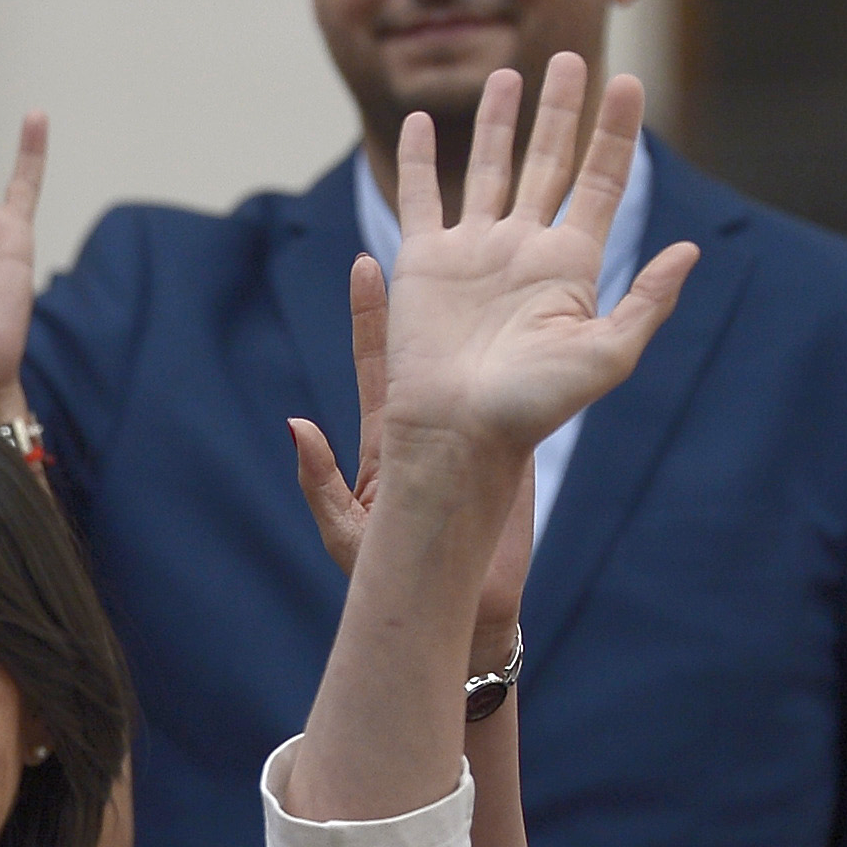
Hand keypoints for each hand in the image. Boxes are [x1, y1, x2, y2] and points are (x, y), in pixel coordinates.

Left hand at [288, 253, 530, 664]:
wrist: (449, 609)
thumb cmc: (388, 576)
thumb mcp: (345, 529)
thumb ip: (318, 479)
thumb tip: (295, 423)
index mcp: (387, 436)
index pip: (376, 360)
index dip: (371, 313)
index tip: (367, 261)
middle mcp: (429, 424)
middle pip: (432, 344)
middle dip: (435, 294)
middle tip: (440, 238)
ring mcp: (470, 434)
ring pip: (484, 363)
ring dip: (492, 317)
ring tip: (502, 257)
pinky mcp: (511, 452)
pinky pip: (523, 395)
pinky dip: (537, 360)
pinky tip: (551, 318)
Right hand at [370, 57, 697, 459]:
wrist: (459, 433)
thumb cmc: (533, 407)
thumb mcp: (608, 356)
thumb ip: (648, 301)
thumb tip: (691, 250)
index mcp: (573, 265)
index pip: (602, 180)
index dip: (616, 131)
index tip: (627, 82)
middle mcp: (524, 248)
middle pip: (549, 160)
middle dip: (562, 109)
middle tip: (570, 57)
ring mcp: (474, 251)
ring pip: (488, 168)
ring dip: (499, 121)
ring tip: (509, 74)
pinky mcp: (425, 262)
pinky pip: (422, 198)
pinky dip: (421, 159)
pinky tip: (423, 123)